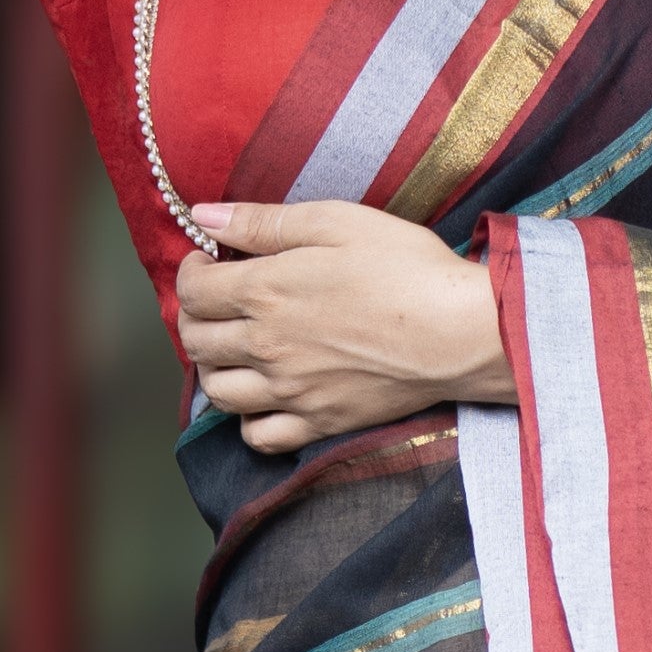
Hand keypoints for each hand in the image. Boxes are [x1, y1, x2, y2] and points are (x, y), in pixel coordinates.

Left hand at [173, 198, 508, 454]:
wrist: (461, 332)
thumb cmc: (407, 268)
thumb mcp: (336, 221)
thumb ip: (263, 221)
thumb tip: (203, 215)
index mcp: (265, 291)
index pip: (193, 290)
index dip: (191, 271)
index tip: (209, 261)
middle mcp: (267, 346)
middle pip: (196, 341)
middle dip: (194, 316)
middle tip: (217, 301)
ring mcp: (290, 391)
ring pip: (217, 391)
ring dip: (213, 367)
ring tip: (233, 347)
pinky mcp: (318, 422)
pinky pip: (259, 436)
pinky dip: (248, 420)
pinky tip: (263, 396)